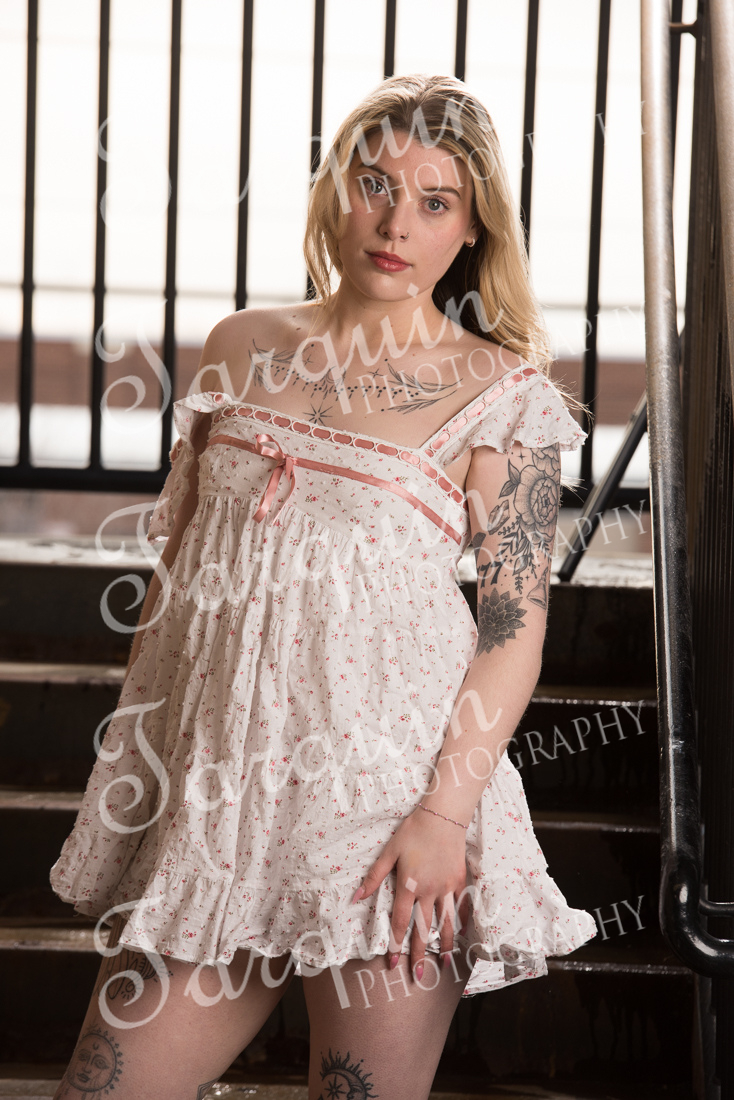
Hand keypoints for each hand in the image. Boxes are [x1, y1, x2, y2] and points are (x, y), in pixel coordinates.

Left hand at [352, 807, 469, 979]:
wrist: (443, 815)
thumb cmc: (413, 831)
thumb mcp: (389, 852)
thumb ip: (374, 877)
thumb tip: (355, 897)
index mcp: (409, 885)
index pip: (402, 922)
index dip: (397, 944)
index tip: (393, 963)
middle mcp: (429, 891)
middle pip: (424, 928)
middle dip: (420, 954)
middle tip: (418, 975)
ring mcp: (447, 887)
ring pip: (445, 922)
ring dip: (444, 945)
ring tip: (444, 964)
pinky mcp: (459, 880)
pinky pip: (460, 906)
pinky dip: (460, 922)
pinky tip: (461, 934)